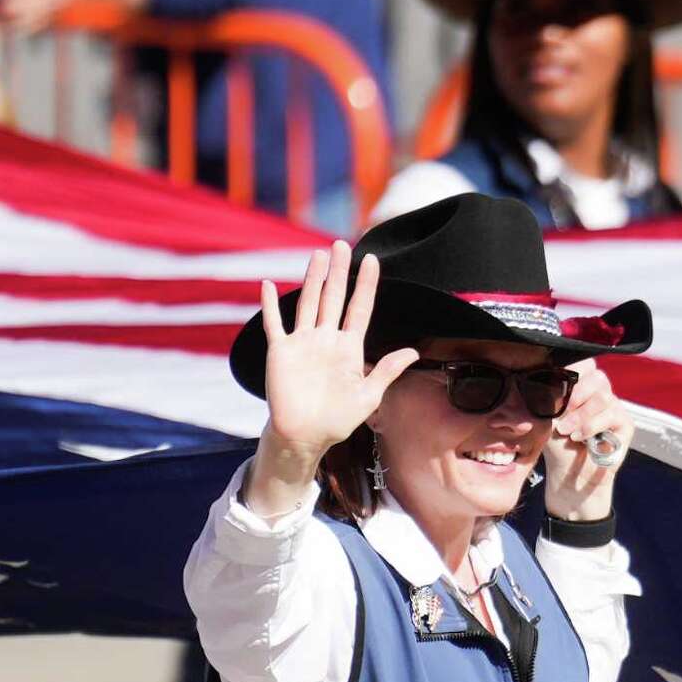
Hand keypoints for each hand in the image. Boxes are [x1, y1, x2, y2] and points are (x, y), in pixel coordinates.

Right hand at [245, 241, 416, 516]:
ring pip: (308, 303)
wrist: (306, 436)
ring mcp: (303, 343)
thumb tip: (413, 351)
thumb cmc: (338, 419)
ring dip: (312, 279)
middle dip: (338, 272)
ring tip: (318, 255)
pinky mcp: (281, 352)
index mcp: (349, 347)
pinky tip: (269, 284)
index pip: (360, 308)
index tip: (372, 260)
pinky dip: (270, 305)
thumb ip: (387, 370)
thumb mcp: (369, 395)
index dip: (366, 285)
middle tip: (342, 245)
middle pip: (334, 298)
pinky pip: (275, 324)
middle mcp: (326, 339)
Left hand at [541, 358, 632, 521]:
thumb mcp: (550, 415)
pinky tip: (579, 437)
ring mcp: (615, 408)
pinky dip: (591, 426)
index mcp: (584, 386)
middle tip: (560, 412)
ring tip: (566, 431)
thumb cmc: (557, 443)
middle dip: (576, 394)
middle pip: (597, 377)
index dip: (574, 373)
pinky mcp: (625, 424)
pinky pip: (611, 415)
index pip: (586, 364)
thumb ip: (555, 394)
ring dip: (580, 415)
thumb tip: (554, 377)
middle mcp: (602, 394)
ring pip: (603, 398)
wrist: (569, 472)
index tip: (557, 390)